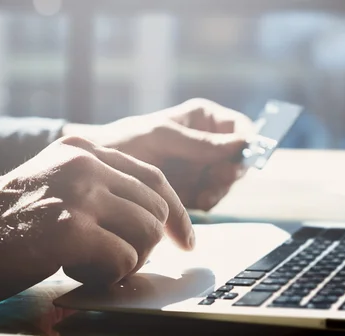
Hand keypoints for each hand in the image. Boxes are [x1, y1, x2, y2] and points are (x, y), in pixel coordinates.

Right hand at [0, 136, 193, 306]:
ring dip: (124, 262)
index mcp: (83, 148)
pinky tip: (74, 273)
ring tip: (86, 265)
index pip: (153, 179)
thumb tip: (147, 221)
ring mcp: (78, 193)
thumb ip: (95, 190)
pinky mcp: (69, 229)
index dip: (177, 214)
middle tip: (114, 262)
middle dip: (145, 245)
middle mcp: (85, 162)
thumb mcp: (51, 185)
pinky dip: (107, 277)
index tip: (184, 241)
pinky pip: (123, 261)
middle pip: (155, 210)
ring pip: (146, 235)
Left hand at [62, 98, 255, 209]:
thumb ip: (200, 142)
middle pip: (238, 160)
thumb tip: (242, 143)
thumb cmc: (125, 141)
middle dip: (229, 175)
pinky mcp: (190, 191)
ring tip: (200, 198)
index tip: (234, 162)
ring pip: (226, 183)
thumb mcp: (162, 137)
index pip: (241, 129)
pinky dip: (205, 204)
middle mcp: (206, 144)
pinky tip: (192, 205)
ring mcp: (199, 169)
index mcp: (203, 120)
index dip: (246, 146)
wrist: (98, 170)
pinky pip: (210, 200)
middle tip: (214, 184)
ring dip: (218, 192)